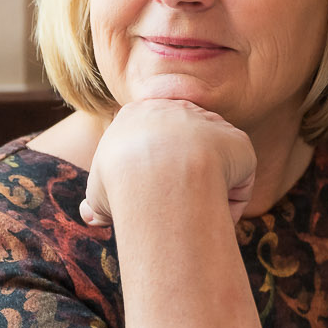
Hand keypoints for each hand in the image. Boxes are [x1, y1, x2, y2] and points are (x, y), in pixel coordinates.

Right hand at [78, 98, 255, 227]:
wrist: (160, 174)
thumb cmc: (120, 182)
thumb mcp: (97, 191)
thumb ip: (97, 200)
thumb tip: (89, 215)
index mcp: (139, 114)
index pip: (149, 138)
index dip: (149, 170)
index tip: (147, 196)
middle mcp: (177, 110)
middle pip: (184, 146)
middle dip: (181, 178)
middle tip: (174, 209)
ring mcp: (210, 123)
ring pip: (213, 163)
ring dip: (208, 192)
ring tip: (194, 217)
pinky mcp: (237, 141)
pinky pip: (238, 177)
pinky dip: (229, 200)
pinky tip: (214, 215)